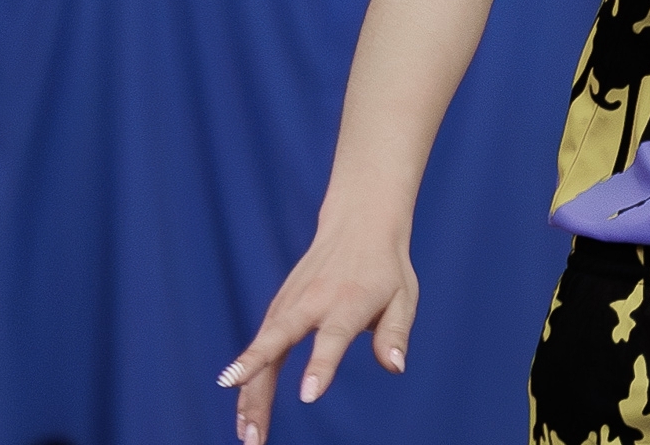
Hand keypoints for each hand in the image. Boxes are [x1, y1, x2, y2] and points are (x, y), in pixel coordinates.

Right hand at [218, 226, 418, 444]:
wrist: (358, 226)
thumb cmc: (386, 269)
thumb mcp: (403, 296)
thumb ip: (395, 333)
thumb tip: (395, 367)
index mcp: (348, 301)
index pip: (333, 337)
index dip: (322, 365)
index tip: (309, 395)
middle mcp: (311, 302)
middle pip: (278, 343)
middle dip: (260, 385)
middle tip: (255, 431)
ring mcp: (288, 305)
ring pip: (261, 352)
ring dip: (249, 394)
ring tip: (247, 435)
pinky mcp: (277, 310)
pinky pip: (259, 350)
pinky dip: (248, 382)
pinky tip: (245, 415)